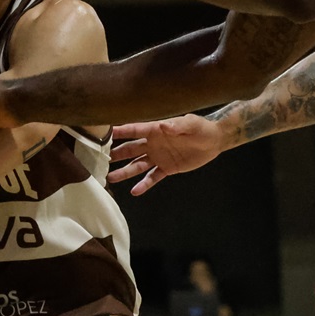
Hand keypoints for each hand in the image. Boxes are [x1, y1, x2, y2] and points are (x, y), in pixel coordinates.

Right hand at [108, 115, 225, 194]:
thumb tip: (163, 126)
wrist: (214, 141)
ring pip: (137, 165)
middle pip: (130, 150)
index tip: (104, 134)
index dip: (120, 131)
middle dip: (116, 154)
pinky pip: (153, 177)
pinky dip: (144, 184)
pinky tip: (135, 191)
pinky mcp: (167, 168)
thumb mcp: (191, 124)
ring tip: (111, 178)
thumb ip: (177, 125)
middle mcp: (153, 144)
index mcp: (156, 130)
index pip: (134, 130)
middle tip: (100, 159)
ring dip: (125, 172)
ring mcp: (158, 157)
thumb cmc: (201, 127)